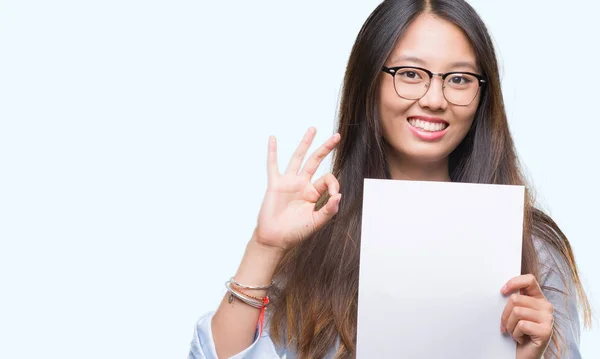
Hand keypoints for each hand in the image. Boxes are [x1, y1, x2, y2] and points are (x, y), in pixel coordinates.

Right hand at [253, 127, 341, 251]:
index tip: (334, 195)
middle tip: (337, 136)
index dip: (334, 184)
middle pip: (316, 161)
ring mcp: (288, 182)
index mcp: (313, 193)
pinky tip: (273, 139)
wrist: (275, 238)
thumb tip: (339, 195)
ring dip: (305, 143)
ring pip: (298, 158)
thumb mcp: (316, 222)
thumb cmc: (295, 232)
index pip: (327, 179)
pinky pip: (273, 165)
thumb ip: (329, 210)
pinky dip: (272, 152)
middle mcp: (302, 184)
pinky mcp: (275, 184)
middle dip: (326, 148)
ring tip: (313, 129)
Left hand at [500, 274, 553, 358]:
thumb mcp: (516, 313)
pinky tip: (521, 338)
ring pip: (517, 312)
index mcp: (539, 299)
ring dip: (510, 326)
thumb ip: (515, 301)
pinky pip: (521, 325)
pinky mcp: (546, 331)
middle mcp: (546, 307)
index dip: (514, 282)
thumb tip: (503, 291)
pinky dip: (515, 334)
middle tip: (506, 325)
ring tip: (515, 332)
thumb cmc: (520, 333)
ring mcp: (548, 319)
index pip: (529, 280)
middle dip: (505, 314)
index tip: (502, 291)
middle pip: (515, 299)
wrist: (527, 354)